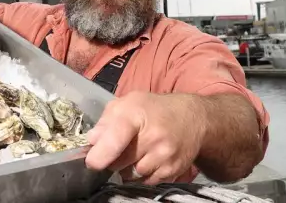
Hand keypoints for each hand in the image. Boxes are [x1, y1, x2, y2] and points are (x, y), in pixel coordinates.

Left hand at [84, 91, 205, 184]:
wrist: (193, 118)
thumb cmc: (154, 109)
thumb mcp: (127, 103)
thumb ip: (106, 121)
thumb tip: (92, 140)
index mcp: (136, 114)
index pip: (116, 139)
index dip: (100, 154)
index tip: (92, 162)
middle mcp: (153, 137)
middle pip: (119, 162)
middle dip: (112, 159)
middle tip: (117, 149)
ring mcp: (165, 156)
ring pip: (131, 175)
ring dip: (127, 168)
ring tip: (134, 152)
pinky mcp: (173, 170)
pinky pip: (147, 181)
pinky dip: (142, 174)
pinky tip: (147, 159)